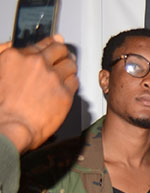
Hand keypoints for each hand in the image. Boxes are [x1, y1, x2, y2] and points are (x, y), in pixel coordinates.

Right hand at [0, 36, 77, 152]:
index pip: (41, 44)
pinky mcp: (65, 93)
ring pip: (70, 64)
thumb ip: (4, 55)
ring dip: (69, 68)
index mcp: (16, 56)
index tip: (55, 43)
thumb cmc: (1, 106)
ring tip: (67, 73)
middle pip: (59, 50)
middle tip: (65, 57)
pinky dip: (72, 82)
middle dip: (63, 53)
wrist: (10, 126)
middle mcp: (35, 63)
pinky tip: (67, 87)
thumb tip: (10, 45)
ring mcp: (52, 77)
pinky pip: (75, 81)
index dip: (51, 44)